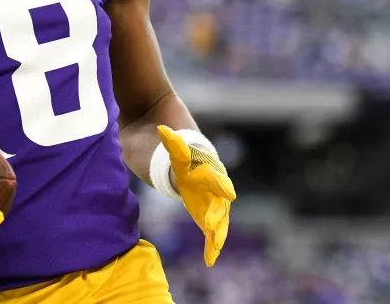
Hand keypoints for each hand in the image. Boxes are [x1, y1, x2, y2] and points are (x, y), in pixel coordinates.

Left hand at [156, 125, 236, 266]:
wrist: (183, 156)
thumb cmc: (181, 152)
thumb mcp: (175, 147)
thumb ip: (172, 141)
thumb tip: (162, 129)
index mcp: (211, 170)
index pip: (218, 178)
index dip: (221, 185)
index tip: (227, 193)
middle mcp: (216, 188)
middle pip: (220, 203)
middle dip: (217, 215)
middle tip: (212, 228)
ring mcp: (212, 202)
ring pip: (219, 220)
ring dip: (217, 234)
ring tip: (215, 250)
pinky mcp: (206, 213)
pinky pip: (210, 231)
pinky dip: (211, 245)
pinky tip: (209, 260)